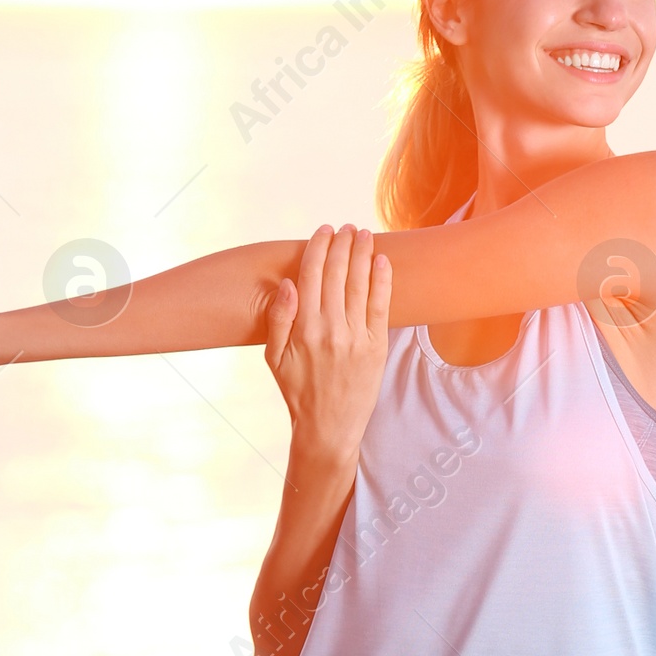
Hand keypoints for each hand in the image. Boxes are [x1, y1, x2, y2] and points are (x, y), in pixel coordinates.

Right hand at [263, 224, 390, 471]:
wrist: (328, 428)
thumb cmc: (297, 392)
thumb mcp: (273, 358)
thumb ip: (278, 318)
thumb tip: (287, 283)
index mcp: (303, 328)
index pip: (311, 276)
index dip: (318, 248)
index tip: (324, 231)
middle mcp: (330, 329)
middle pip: (337, 274)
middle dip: (342, 245)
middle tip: (346, 227)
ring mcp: (355, 338)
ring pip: (360, 284)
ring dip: (363, 254)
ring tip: (364, 234)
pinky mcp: (376, 347)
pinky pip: (381, 307)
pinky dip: (382, 281)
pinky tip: (382, 261)